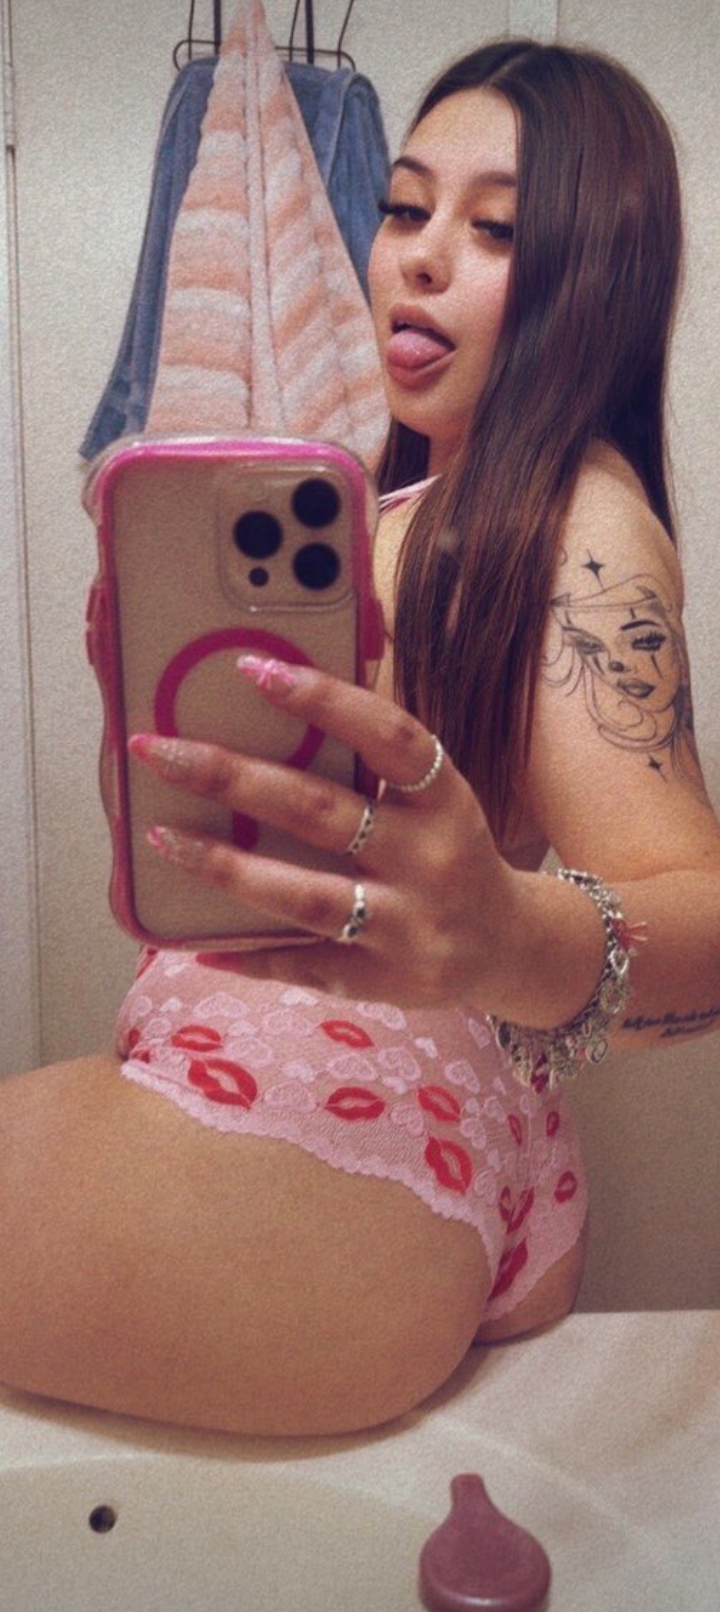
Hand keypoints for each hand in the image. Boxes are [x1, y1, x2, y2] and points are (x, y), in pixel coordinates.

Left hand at [128, 655, 518, 1007]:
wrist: (510, 948)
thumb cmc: (452, 852)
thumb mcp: (436, 799)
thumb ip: (376, 759)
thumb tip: (282, 692)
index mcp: (445, 801)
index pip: (389, 738)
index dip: (325, 700)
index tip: (253, 669)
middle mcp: (430, 861)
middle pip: (320, 811)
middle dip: (231, 776)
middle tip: (158, 750)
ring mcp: (406, 926)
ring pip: (305, 895)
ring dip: (225, 866)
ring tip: (162, 837)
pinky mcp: (380, 979)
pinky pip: (301, 963)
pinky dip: (246, 951)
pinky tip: (192, 939)